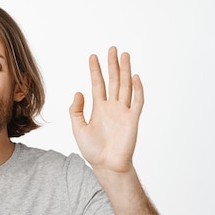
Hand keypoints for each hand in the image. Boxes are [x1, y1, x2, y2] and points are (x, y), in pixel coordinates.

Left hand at [69, 47, 143, 173]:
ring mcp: (123, 112)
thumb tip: (78, 93)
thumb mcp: (78, 128)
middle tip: (112, 49)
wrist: (107, 165)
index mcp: (99, 109)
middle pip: (113, 81)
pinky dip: (138, 90)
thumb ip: (76, 111)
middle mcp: (112, 107)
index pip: (97, 84)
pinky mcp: (133, 120)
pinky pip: (137, 102)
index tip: (93, 56)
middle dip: (112, 65)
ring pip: (125, 86)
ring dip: (125, 71)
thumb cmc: (93, 151)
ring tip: (124, 55)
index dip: (95, 70)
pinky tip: (135, 77)